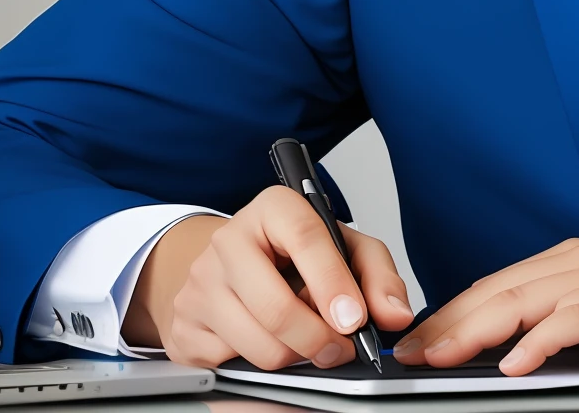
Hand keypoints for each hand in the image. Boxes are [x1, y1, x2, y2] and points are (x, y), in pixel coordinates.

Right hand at [122, 186, 416, 369]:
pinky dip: (260, 368)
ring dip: (294, 358)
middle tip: (340, 349)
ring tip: (308, 345)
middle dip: (317, 339)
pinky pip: (230, 365)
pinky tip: (271, 345)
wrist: (232, 266)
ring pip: (256, 344)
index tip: (354, 320)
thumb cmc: (292, 257)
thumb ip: (377, 276)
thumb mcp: (344, 249)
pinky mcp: (184, 327)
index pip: (305, 238)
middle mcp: (229, 240)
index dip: (332, 283)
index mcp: (273, 208)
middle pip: (275, 306)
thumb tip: (394, 315)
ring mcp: (200, 284)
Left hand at [392, 239, 578, 375]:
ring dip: (473, 331)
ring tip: (436, 361)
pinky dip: (537, 341)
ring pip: (524, 301)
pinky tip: (511, 365)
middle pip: (499, 291)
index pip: (501, 287)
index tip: (417, 346)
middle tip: (405, 358)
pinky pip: (573, 320)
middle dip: (446, 324)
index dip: (453, 315)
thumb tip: (523, 358)